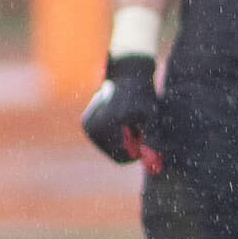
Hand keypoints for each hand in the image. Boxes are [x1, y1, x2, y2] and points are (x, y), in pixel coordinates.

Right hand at [79, 55, 163, 171]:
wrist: (127, 76)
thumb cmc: (143, 97)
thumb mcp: (152, 117)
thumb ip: (151, 139)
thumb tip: (151, 161)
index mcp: (107, 127)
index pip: (120, 157)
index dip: (136, 155)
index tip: (146, 144)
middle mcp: (92, 128)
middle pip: (113, 153)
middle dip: (129, 147)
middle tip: (139, 130)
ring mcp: (87, 126)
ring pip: (108, 147)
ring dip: (122, 140)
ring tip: (130, 122)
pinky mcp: (85, 123)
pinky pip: (102, 139)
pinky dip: (114, 134)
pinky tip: (120, 119)